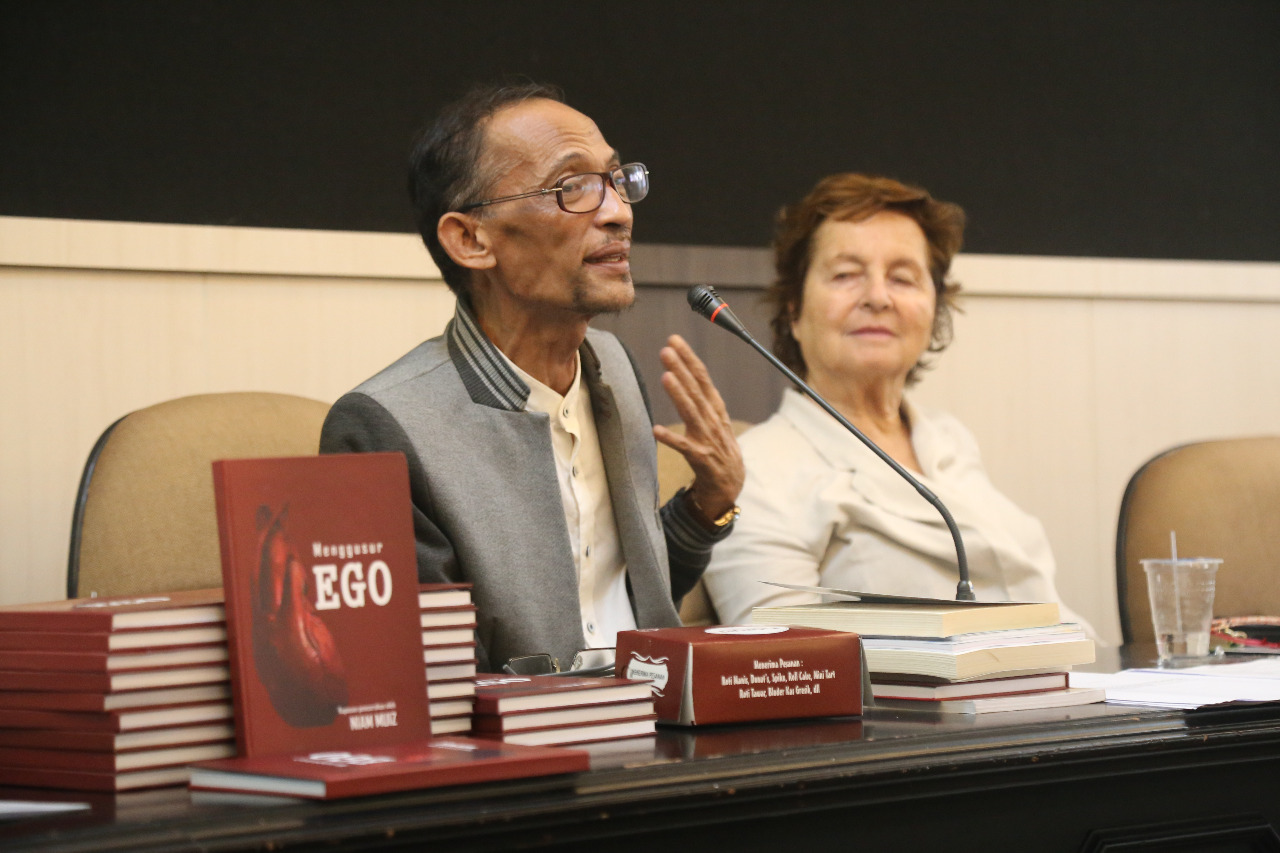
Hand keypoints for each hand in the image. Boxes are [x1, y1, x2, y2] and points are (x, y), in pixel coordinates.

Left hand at [652, 334, 744, 523]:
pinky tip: (656, 430)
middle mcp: (713, 420)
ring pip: (692, 413)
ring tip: (666, 376)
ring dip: (679, 395)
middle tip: (666, 350)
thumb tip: (684, 373)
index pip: (702, 378)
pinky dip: (671, 439)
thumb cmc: (718, 449)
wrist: (730, 485)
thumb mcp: (714, 420)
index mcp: (715, 409)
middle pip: (696, 390)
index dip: (689, 358)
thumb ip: (701, 399)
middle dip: (681, 368)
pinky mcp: (701, 459)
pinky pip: (684, 448)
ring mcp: (708, 439)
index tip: (674, 340)